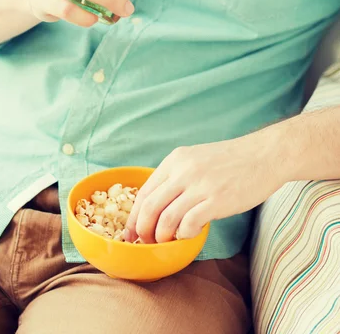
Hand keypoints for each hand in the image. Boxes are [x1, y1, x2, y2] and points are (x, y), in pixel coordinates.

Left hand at [125, 131, 284, 242]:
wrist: (264, 155)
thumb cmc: (232, 160)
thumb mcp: (196, 158)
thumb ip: (177, 176)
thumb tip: (158, 204)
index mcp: (175, 160)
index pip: (144, 191)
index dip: (134, 216)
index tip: (131, 232)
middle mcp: (183, 171)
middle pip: (149, 207)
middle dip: (143, 230)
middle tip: (146, 242)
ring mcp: (200, 185)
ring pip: (166, 219)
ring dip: (162, 236)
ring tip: (168, 241)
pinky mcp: (217, 200)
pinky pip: (189, 224)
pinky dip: (184, 234)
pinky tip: (189, 234)